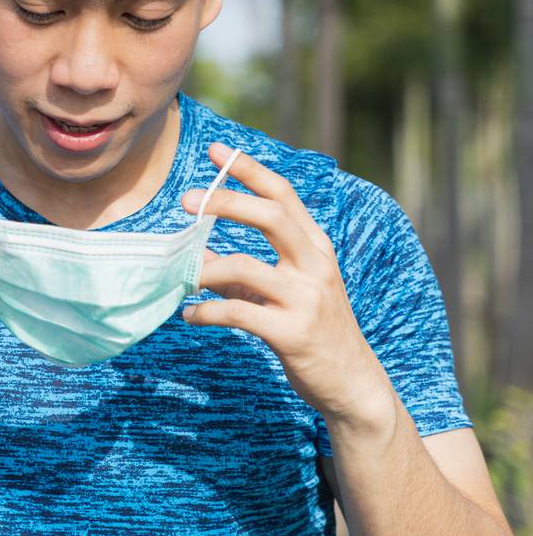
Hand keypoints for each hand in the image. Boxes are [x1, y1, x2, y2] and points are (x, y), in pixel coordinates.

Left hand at [179, 142, 391, 423]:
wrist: (353, 385)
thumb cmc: (314, 333)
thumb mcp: (286, 293)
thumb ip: (247, 273)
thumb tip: (200, 254)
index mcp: (316, 249)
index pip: (284, 196)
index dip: (250, 170)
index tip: (217, 150)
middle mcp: (316, 266)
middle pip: (272, 216)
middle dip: (227, 202)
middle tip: (186, 199)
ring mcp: (307, 299)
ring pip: (245, 267)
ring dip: (204, 270)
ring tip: (182, 278)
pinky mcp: (293, 333)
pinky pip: (237, 312)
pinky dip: (206, 312)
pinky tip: (190, 316)